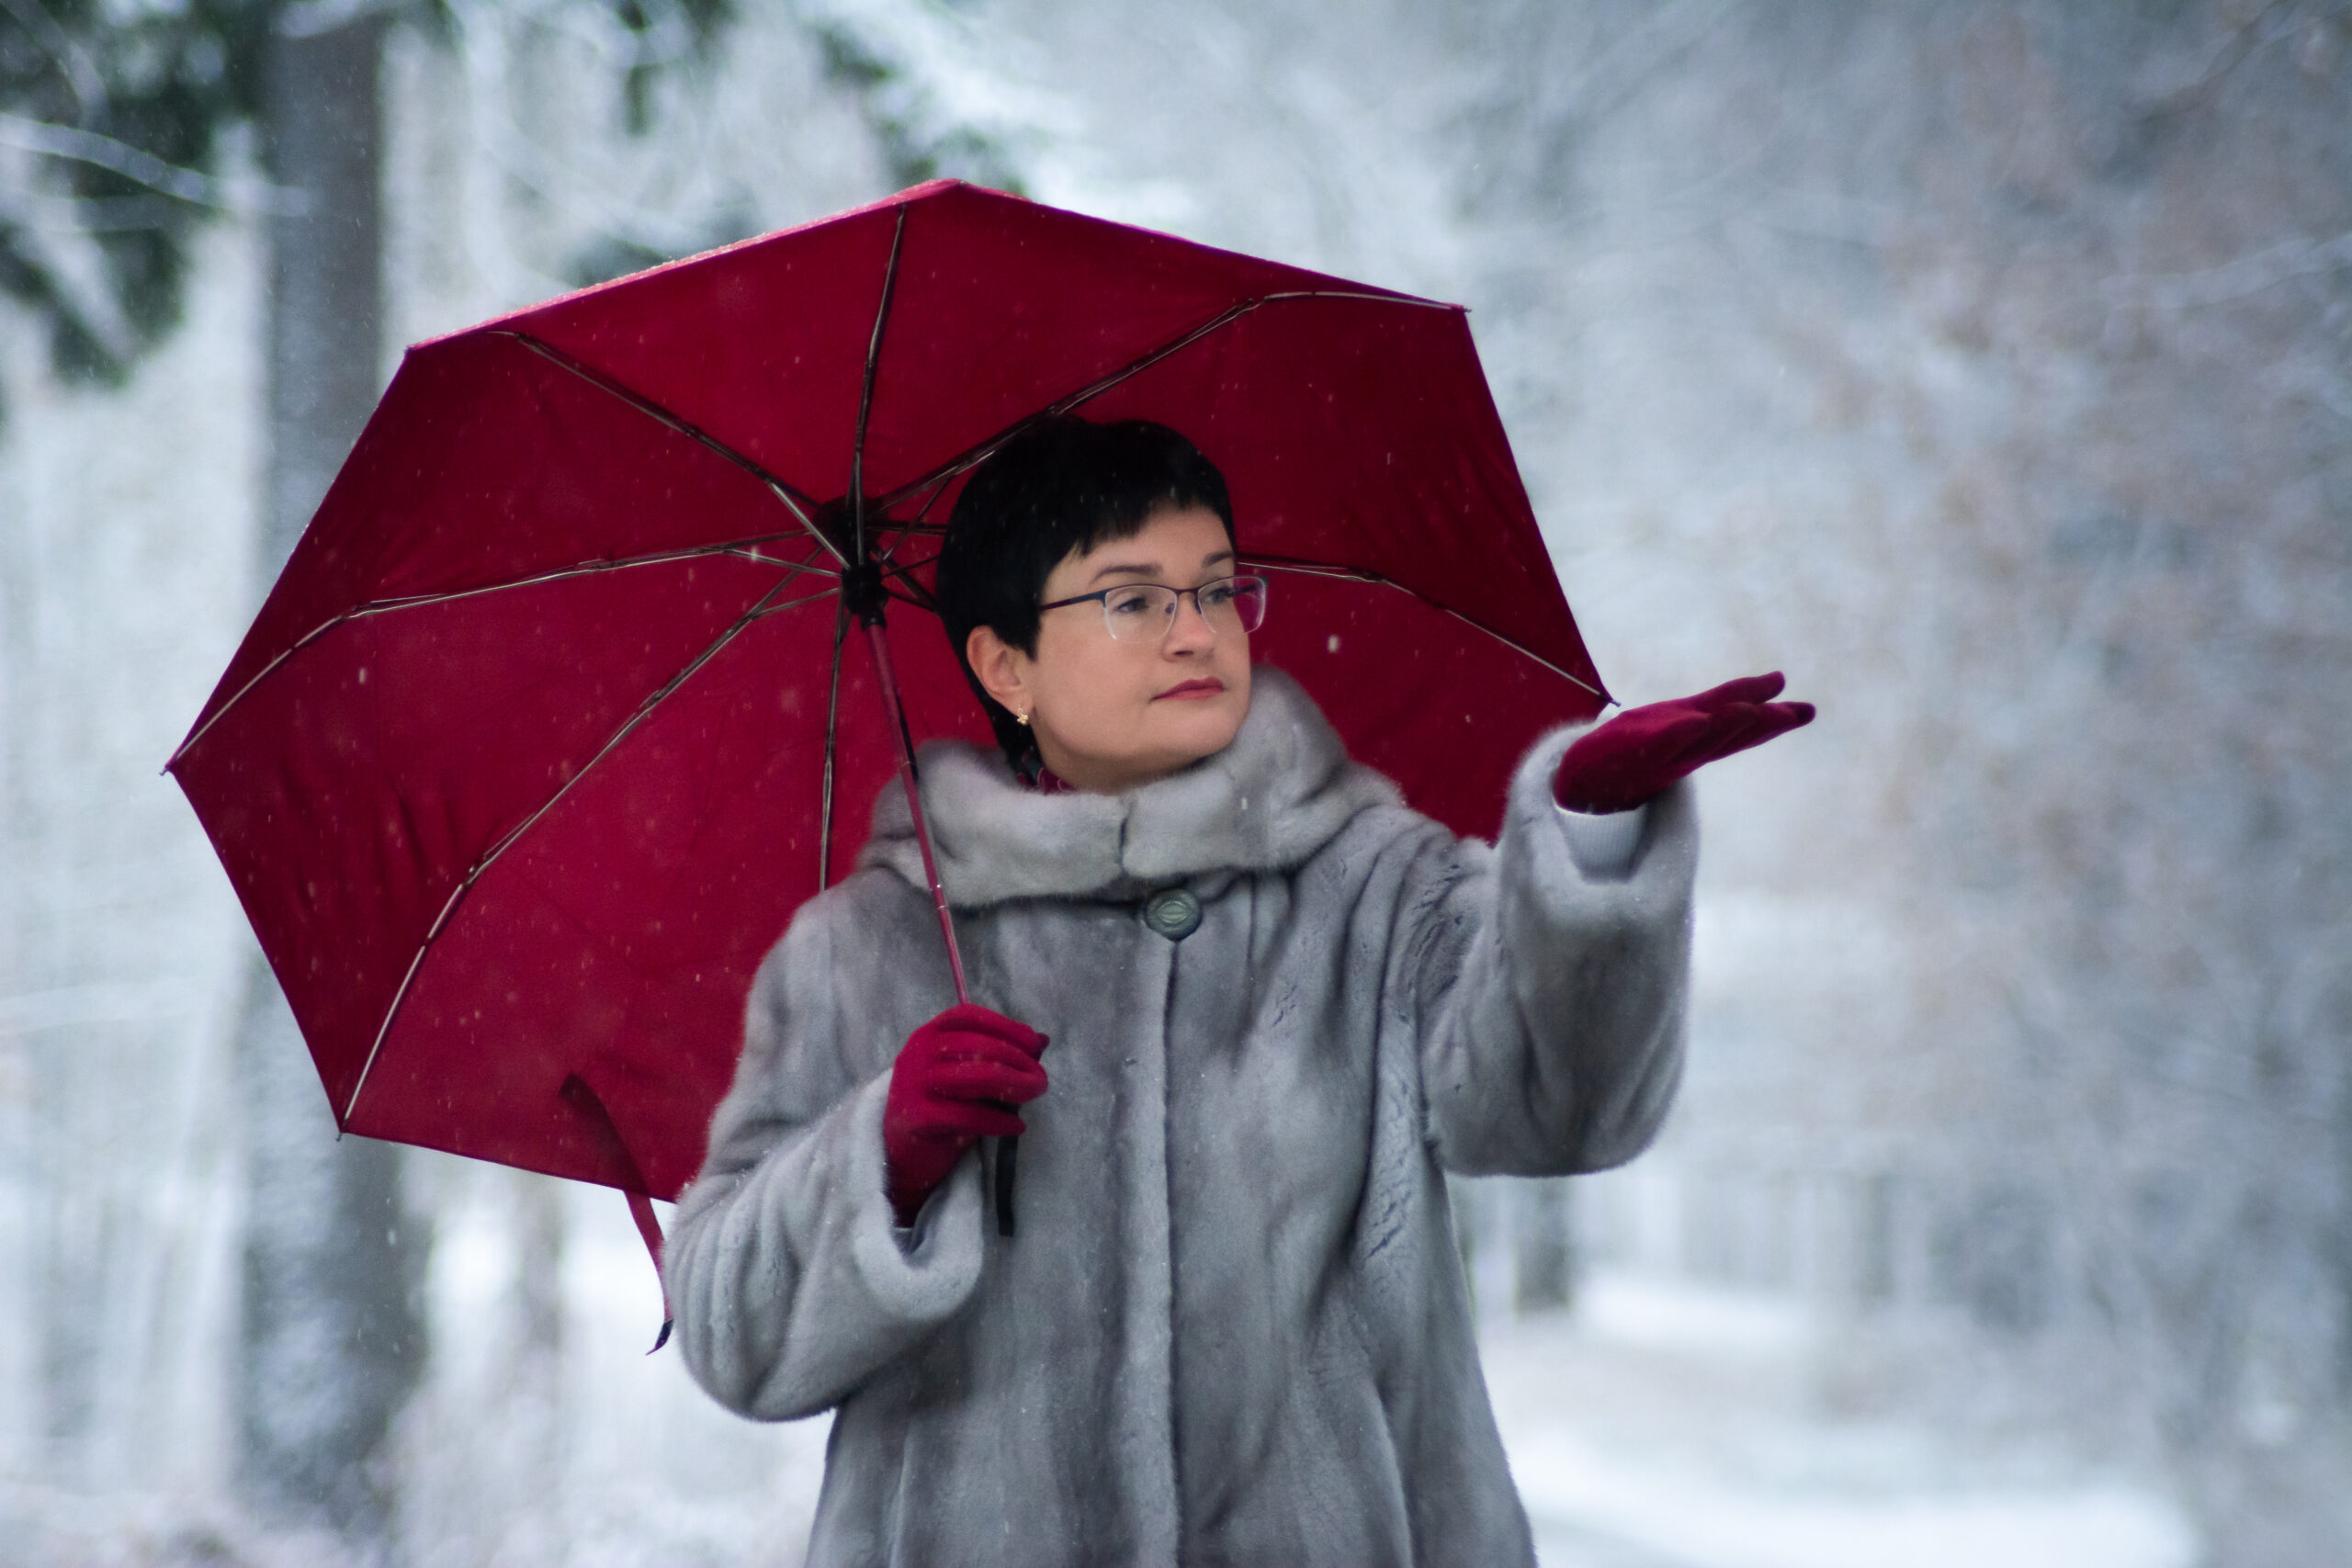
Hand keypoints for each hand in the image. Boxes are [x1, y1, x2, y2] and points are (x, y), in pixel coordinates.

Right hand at [883, 1004, 1049, 1225]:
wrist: (902, 1154)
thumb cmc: (939, 1108)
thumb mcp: (965, 1076)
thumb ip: (997, 1056)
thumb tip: (1042, 1040)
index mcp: (927, 1035)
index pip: (968, 1016)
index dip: (1005, 1025)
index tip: (1034, 1043)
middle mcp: (917, 1053)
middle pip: (978, 1045)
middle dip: (1018, 1060)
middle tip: (1041, 1079)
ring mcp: (913, 1084)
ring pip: (976, 1076)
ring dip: (1014, 1084)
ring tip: (1035, 1094)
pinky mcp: (917, 1117)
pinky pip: (968, 1115)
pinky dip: (999, 1120)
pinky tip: (1017, 1126)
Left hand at [1554, 672, 1814, 813]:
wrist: (1576, 785)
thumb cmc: (1625, 755)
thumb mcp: (1672, 728)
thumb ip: (1712, 714)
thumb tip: (1751, 702)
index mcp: (1694, 740)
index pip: (1737, 727)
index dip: (1771, 720)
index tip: (1807, 711)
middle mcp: (1684, 749)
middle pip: (1728, 735)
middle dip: (1762, 724)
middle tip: (1797, 713)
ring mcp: (1658, 753)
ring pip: (1701, 740)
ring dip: (1726, 725)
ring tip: (1753, 710)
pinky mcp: (1629, 753)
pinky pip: (1656, 744)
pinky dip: (1677, 734)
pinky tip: (1696, 721)